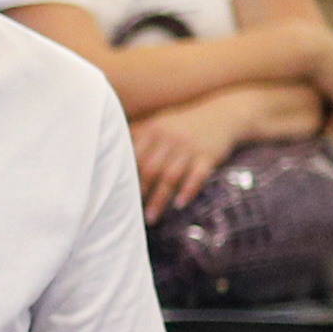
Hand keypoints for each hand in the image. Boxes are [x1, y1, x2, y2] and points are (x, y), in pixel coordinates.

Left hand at [130, 102, 239, 220]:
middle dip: (140, 192)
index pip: (135, 156)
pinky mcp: (208, 156)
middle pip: (150, 169)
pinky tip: (179, 205)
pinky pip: (197, 176)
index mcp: (154, 129)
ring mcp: (190, 147)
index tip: (119, 194)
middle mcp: (170, 138)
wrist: (223, 114)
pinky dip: (188, 191)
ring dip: (159, 199)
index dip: (127, 176)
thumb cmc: (183, 124)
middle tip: (131, 212)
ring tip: (151, 218)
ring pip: (171, 176)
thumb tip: (109, 149)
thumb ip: (138, 134)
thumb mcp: (160, 122)